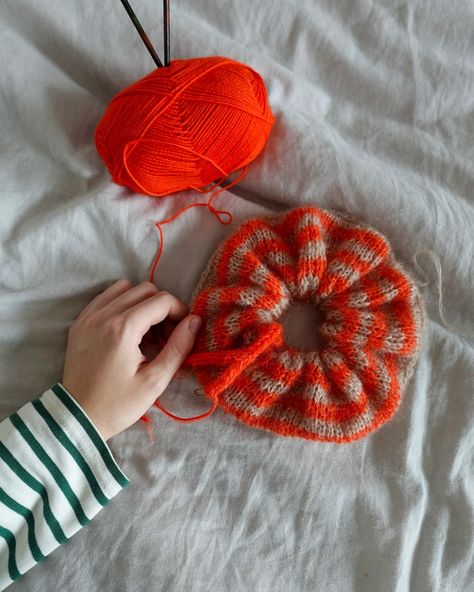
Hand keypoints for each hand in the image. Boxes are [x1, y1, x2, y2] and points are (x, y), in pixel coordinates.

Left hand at [61, 280, 200, 439]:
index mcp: (123, 329)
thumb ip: (178, 347)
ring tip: (146, 330)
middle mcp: (103, 315)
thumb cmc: (118, 404)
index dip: (179, 311)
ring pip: (124, 287)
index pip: (161, 300)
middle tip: (166, 333)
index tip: (183, 331)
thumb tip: (195, 321)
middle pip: (145, 289)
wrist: (78, 417)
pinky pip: (105, 297)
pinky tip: (127, 328)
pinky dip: (121, 304)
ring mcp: (88, 317)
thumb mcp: (155, 381)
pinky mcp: (79, 322)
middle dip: (162, 306)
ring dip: (141, 302)